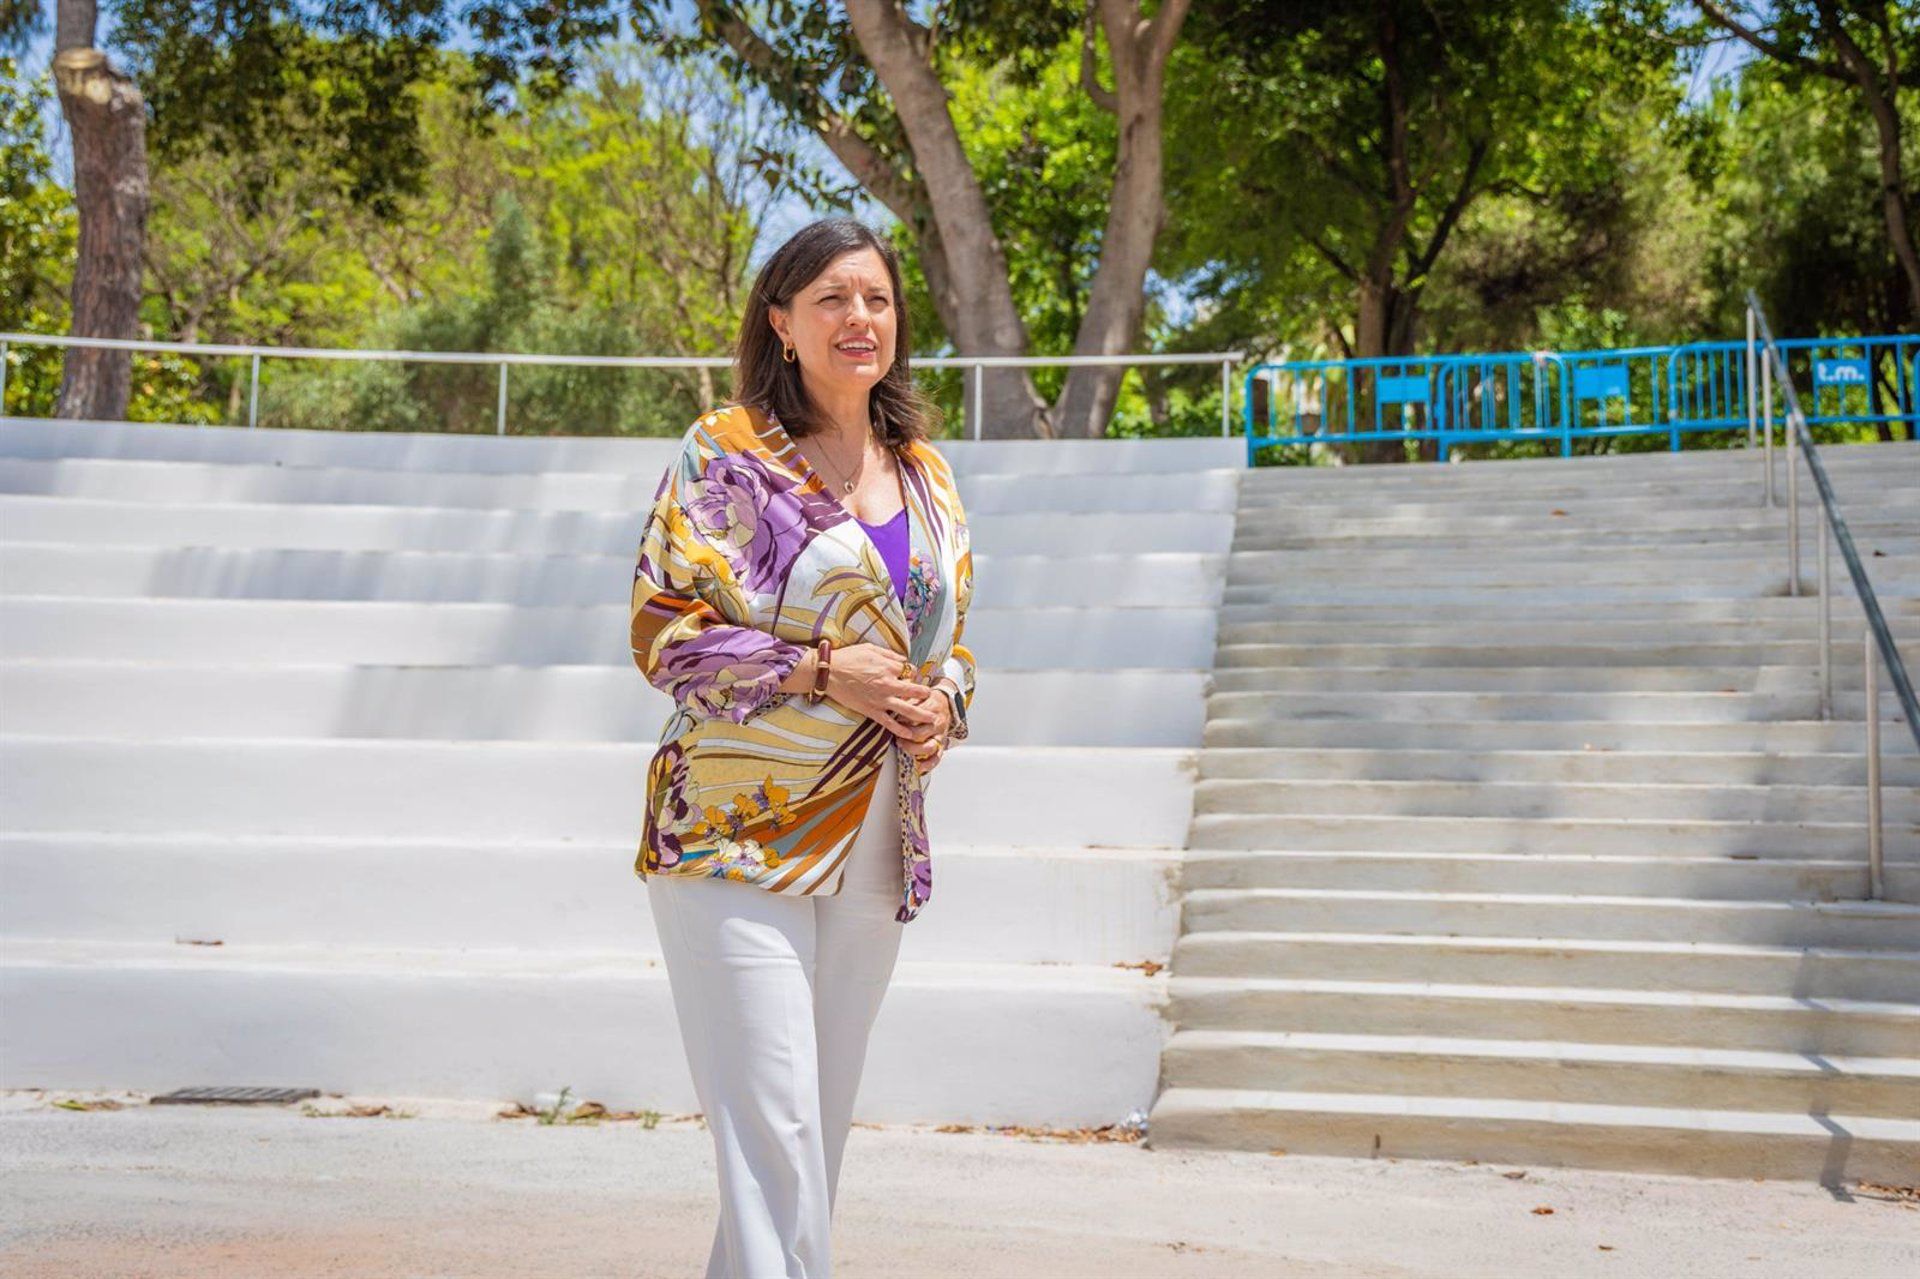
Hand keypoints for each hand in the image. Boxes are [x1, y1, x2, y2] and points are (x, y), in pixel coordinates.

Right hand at [825, 643, 943, 740]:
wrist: (829, 672)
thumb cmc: (848, 658)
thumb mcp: (871, 648)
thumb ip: (889, 655)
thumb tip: (902, 659)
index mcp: (889, 667)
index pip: (910, 671)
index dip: (913, 673)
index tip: (913, 676)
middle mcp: (888, 684)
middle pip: (914, 691)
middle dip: (926, 694)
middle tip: (933, 698)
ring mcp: (880, 699)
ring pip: (907, 709)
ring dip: (921, 715)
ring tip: (932, 719)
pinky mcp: (871, 710)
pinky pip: (889, 722)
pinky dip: (900, 729)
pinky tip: (909, 735)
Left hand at [896, 684, 954, 772]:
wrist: (946, 702)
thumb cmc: (929, 700)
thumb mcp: (919, 696)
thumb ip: (908, 701)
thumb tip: (893, 706)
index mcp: (931, 709)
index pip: (913, 716)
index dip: (901, 720)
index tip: (894, 721)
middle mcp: (937, 723)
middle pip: (918, 734)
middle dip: (905, 737)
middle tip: (897, 736)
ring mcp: (940, 735)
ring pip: (928, 747)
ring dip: (913, 749)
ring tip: (903, 747)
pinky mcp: (942, 743)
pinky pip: (937, 757)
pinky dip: (929, 764)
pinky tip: (920, 768)